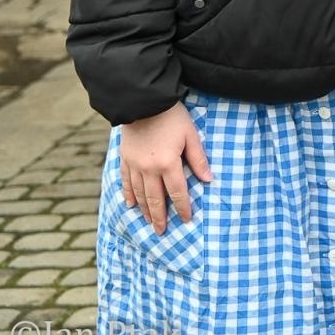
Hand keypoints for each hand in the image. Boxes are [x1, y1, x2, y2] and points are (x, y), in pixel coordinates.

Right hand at [119, 102, 210, 234]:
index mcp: (168, 164)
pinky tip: (130, 204)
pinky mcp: (124, 158)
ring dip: (144, 210)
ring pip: (139, 193)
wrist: (144, 102)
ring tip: (148, 222)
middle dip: (159, 216)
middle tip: (161, 232)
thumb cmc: (172, 117)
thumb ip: (198, 159)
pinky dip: (128, 194)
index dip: (182, 207)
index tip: (186, 219)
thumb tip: (209, 179)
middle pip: (155, 198)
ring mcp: (134, 165)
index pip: (177, 192)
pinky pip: (125, 181)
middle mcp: (149, 169)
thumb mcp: (191, 135)